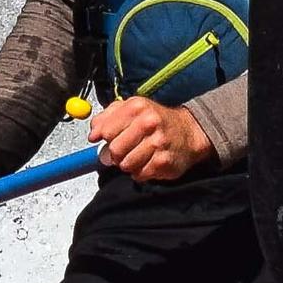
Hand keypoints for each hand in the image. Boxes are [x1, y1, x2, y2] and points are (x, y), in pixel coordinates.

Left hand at [88, 96, 213, 183]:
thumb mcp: (132, 108)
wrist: (189, 132)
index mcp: (137, 107)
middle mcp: (148, 123)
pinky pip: (139, 175)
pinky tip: (148, 161)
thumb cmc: (157, 120)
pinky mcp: (164, 163)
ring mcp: (158, 144)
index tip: (109, 139)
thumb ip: (107, 117)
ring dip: (128, 164)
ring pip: (125, 165)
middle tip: (123, 151)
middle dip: (115, 154)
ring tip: (137, 155)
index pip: (106, 130)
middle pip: (115, 150)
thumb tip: (93, 134)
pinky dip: (140, 171)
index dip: (104, 138)